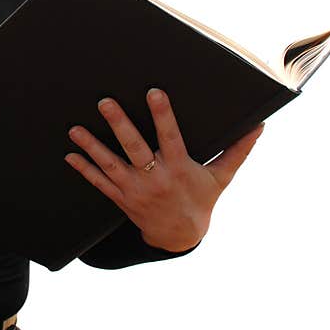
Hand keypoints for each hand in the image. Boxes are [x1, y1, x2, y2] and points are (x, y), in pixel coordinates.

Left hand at [64, 89, 264, 252]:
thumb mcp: (221, 177)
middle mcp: (154, 178)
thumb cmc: (201, 200)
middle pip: (134, 148)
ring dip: (91, 146)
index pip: (170, 137)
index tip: (154, 92)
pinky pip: (99, 182)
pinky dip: (84, 169)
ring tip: (75, 129)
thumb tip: (259, 126)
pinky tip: (70, 155)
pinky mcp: (121, 197)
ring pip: (110, 164)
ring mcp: (135, 189)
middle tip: (105, 103)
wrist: (180, 237)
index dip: (162, 115)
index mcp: (178, 168)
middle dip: (119, 125)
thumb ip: (237, 150)